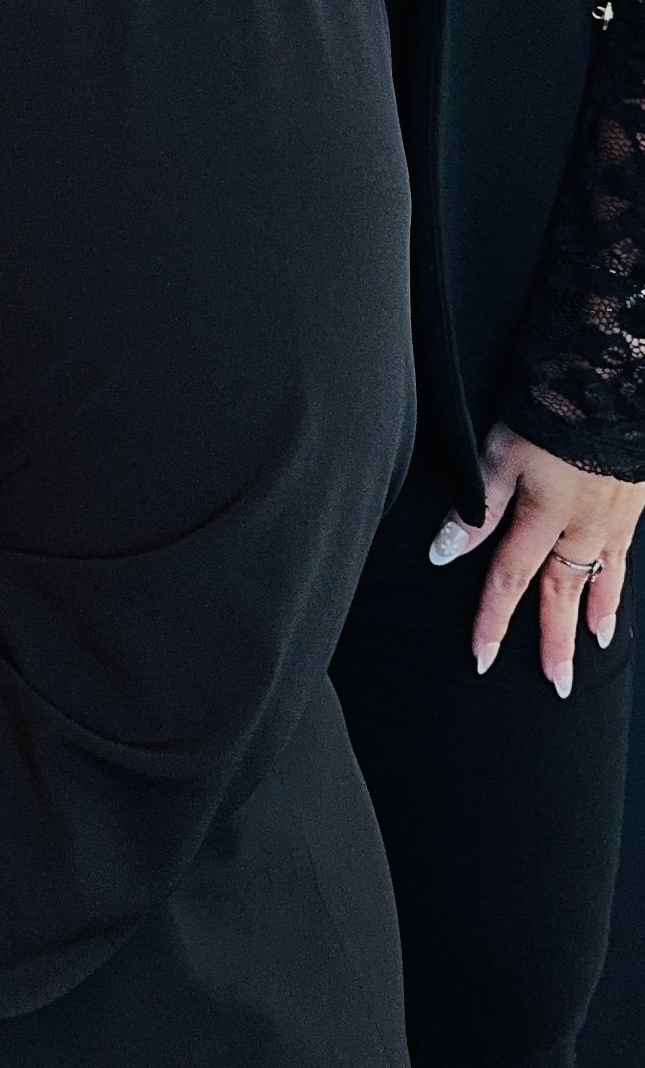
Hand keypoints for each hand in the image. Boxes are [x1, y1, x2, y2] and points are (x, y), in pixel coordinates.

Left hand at [429, 424, 640, 693]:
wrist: (613, 381)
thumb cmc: (551, 411)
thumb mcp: (498, 454)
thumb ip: (475, 508)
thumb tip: (442, 554)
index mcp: (541, 520)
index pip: (507, 582)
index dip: (492, 623)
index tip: (480, 659)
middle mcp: (580, 530)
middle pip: (562, 596)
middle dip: (556, 644)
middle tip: (559, 686)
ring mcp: (611, 519)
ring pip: (600, 580)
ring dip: (595, 615)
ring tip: (595, 646)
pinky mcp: (631, 502)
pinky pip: (624, 556)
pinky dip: (619, 581)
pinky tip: (617, 591)